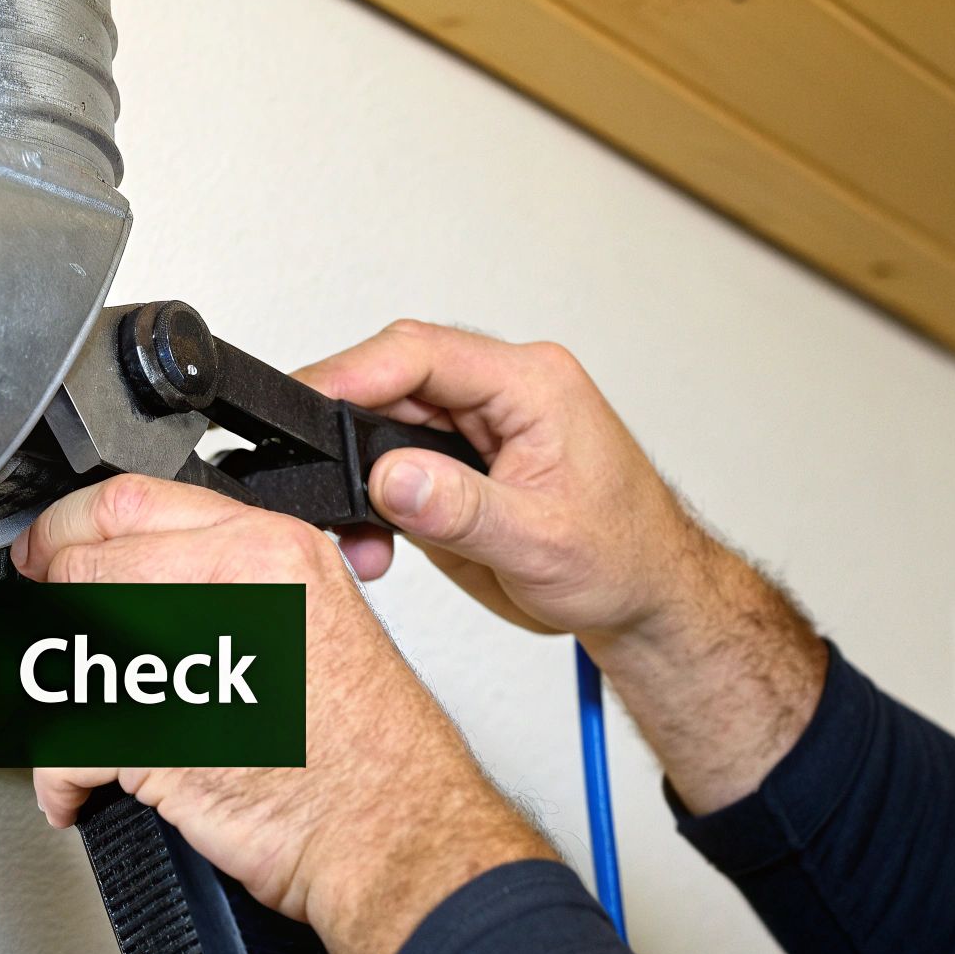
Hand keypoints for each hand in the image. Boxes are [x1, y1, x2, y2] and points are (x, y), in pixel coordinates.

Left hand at [11, 475, 555, 953]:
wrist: (391, 832)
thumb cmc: (366, 746)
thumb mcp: (313, 616)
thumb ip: (231, 579)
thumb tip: (138, 575)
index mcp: (270, 547)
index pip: (129, 502)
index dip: (67, 529)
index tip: (46, 553)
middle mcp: (231, 587)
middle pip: (83, 569)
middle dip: (51, 611)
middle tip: (51, 644)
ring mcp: (192, 657)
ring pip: (65, 649)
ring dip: (57, 698)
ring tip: (78, 723)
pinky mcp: (159, 735)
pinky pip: (65, 740)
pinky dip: (60, 776)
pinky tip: (77, 788)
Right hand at [296, 319, 710, 643]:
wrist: (647, 599)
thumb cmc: (625, 560)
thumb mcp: (542, 543)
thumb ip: (459, 510)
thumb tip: (390, 477)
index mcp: (533, 385)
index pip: (423, 354)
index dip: (353, 374)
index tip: (307, 405)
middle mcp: (502, 393)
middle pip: (392, 381)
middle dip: (344, 429)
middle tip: (315, 479)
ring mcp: (478, 426)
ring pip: (384, 422)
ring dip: (356, 472)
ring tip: (357, 533)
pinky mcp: (459, 461)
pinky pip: (393, 459)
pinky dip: (370, 498)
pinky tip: (373, 536)